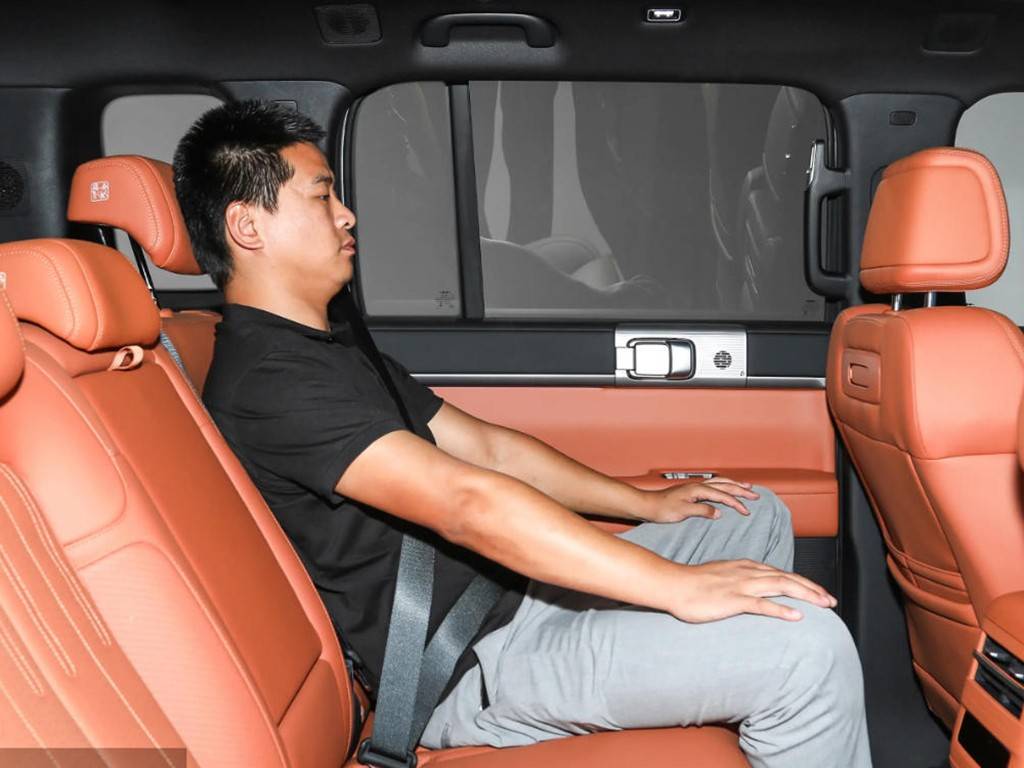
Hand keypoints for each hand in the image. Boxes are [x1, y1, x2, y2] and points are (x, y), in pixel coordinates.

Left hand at [641, 478, 759, 522]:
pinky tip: (726, 490)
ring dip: (734, 485)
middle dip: (741, 490)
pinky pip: (713, 486)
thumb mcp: (683, 512)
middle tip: (756, 495)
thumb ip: (702, 511)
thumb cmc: (662, 509)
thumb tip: (719, 512)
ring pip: (720, 483)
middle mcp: (698, 486)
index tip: (747, 511)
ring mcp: (695, 487)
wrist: (647, 505)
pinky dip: (724, 486)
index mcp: (698, 490)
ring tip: (746, 487)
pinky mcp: (692, 491)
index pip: (723, 495)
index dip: (737, 503)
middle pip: (725, 485)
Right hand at [665, 559, 837, 621]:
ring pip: (781, 587)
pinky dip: (781, 610)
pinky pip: (761, 605)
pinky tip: (796, 617)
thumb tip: (752, 589)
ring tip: (824, 605)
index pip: (781, 573)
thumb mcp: (722, 576)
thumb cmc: (693, 583)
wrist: (673, 584)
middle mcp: (748, 573)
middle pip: (788, 578)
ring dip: (806, 595)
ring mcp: (741, 586)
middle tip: (831, 601)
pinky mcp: (732, 600)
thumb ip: (739, 579)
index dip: (803, 582)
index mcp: (746, 567)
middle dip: (812, 589)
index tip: (819, 592)